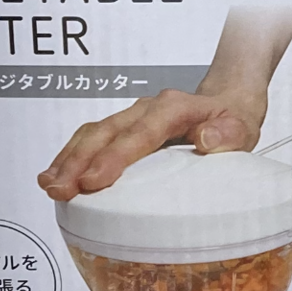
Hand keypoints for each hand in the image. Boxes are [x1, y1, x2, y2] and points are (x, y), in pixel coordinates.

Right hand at [38, 6, 291, 200]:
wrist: (226, 100)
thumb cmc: (231, 119)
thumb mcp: (242, 127)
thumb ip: (229, 134)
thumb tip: (206, 141)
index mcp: (173, 109)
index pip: (140, 133)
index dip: (115, 157)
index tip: (95, 180)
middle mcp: (145, 110)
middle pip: (104, 133)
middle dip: (78, 162)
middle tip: (61, 190)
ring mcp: (128, 119)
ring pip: (90, 135)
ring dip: (67, 161)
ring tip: (49, 187)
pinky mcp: (120, 132)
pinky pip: (90, 142)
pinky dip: (70, 160)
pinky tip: (54, 179)